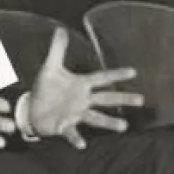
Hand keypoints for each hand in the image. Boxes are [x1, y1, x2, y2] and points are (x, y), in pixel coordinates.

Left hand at [28, 28, 144, 148]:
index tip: (133, 71)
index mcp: (81, 85)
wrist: (31, 108)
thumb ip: (57, 50)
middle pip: (106, 98)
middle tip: (141, 100)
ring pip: (95, 118)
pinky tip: (82, 144)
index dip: (115, 74)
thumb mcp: (50, 68)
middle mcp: (82, 100)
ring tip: (123, 126)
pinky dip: (76, 138)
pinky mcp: (64, 126)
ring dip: (108, 122)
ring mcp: (75, 114)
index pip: (101, 78)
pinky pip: (72, 132)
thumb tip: (60, 29)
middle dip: (122, 98)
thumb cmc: (45, 89)